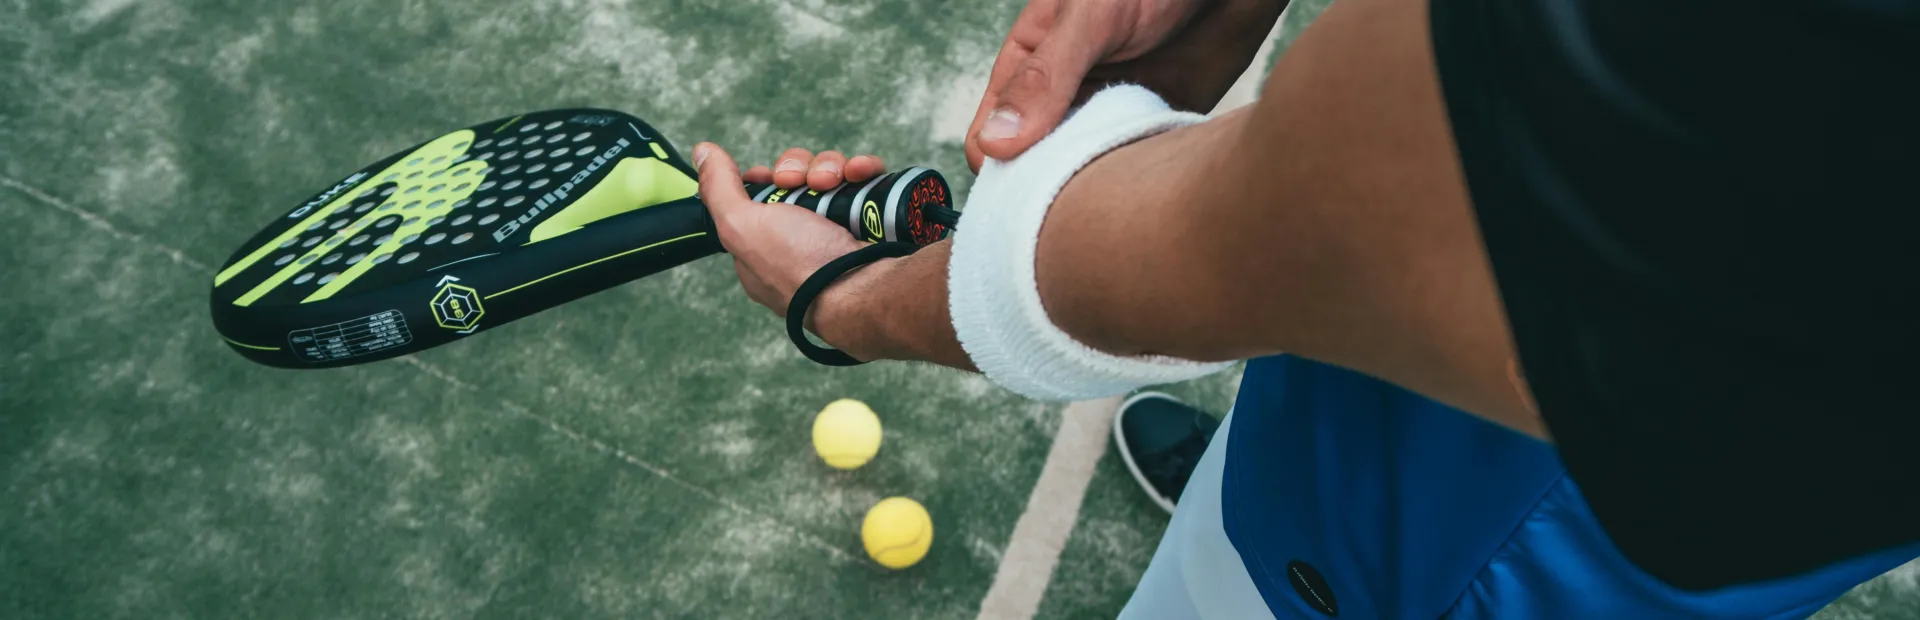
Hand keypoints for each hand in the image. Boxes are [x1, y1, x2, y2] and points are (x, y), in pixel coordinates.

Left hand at [692, 143, 888, 319]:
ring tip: (834, 182)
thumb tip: (702, 150)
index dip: (765, 181)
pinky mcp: (870, 221)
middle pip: (795, 182)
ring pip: (829, 176)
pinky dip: (862, 172)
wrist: (862, 287)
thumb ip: (718, 188)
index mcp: (763, 249)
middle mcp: (799, 242)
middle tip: (802, 182)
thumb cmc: (796, 266)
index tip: (772, 177)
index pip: (759, 201)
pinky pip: (863, 182)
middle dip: (799, 170)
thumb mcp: (741, 226)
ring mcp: (837, 232)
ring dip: (830, 168)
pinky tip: (859, 174)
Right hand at [964, 0, 1285, 170]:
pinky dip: (1137, 183)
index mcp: (1030, 68)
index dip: (1000, 173)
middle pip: (1035, 168)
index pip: (990, 138)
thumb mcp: (1088, 18)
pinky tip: (1151, 178)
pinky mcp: (1153, 128)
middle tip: (1077, 201)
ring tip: (1119, 184)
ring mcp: (1109, 115)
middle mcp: (1065, 98)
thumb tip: (995, 143)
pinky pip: (1133, 171)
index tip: (1025, 196)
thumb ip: (1044, 78)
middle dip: (1048, 192)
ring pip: (1084, 176)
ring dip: (1095, 191)